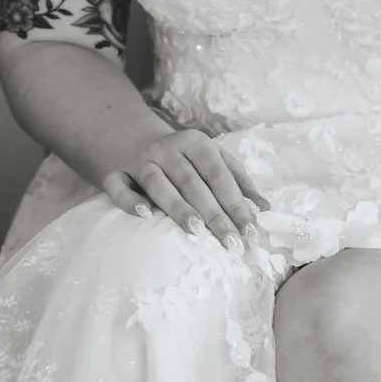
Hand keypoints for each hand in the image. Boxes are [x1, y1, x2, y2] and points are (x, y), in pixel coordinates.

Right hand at [103, 126, 267, 251]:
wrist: (132, 138)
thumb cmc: (183, 159)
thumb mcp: (212, 160)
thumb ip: (238, 181)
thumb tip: (266, 209)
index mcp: (196, 143)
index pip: (220, 175)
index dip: (236, 202)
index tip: (251, 231)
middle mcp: (167, 149)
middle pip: (193, 183)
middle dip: (214, 214)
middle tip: (231, 242)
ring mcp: (140, 161)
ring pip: (158, 184)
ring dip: (178, 207)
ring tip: (196, 231)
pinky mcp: (114, 174)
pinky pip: (118, 187)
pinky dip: (130, 201)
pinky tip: (145, 216)